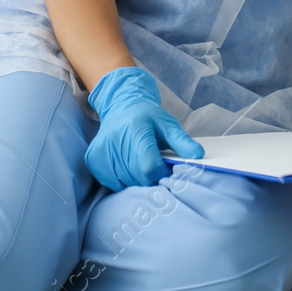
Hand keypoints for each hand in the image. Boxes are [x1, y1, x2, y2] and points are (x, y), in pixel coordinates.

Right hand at [85, 66, 203, 190]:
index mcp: (137, 129)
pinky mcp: (93, 159)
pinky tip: (128, 168)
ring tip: (141, 166)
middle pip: (137, 177)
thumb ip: (183, 142)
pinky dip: (122, 181)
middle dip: (151, 179)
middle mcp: (115, 139)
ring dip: (137, 181)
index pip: (149, 166)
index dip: (161, 174)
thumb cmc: (148, 118)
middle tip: (156, 169)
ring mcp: (102, 150)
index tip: (166, 170)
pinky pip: (111, 183)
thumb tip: (198, 156)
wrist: (121, 107)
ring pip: (124, 183)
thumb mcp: (168, 126)